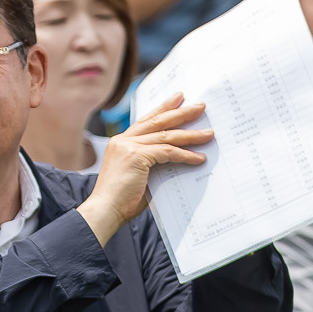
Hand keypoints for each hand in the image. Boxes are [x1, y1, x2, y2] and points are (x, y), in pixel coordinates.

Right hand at [77, 94, 210, 246]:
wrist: (104, 211)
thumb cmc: (119, 201)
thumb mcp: (136, 175)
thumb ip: (151, 163)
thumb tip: (175, 158)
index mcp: (119, 143)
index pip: (145, 121)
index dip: (163, 109)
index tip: (178, 100)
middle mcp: (122, 140)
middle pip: (157, 121)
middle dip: (181, 112)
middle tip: (199, 106)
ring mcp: (128, 146)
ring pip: (166, 135)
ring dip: (190, 135)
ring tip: (208, 133)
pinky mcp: (136, 156)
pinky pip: (168, 152)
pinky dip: (185, 155)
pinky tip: (198, 158)